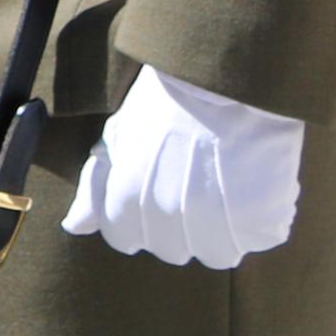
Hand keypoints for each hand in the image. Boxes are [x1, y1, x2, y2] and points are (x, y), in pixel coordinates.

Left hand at [64, 65, 303, 267]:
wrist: (223, 81)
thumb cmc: (165, 106)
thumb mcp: (118, 138)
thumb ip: (95, 188)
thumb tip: (74, 226)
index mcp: (125, 201)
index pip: (123, 239)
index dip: (135, 218)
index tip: (152, 192)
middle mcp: (167, 219)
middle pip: (171, 251)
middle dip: (177, 225)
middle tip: (191, 184)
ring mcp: (215, 223)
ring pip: (216, 254)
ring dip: (221, 229)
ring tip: (225, 186)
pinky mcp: (260, 221)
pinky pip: (259, 239)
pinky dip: (260, 219)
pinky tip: (253, 183)